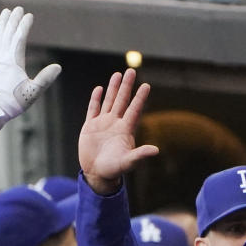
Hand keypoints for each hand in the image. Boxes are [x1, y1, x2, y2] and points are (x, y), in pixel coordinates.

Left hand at [0, 7, 60, 132]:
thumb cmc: (13, 102)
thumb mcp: (33, 92)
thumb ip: (45, 79)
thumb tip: (58, 67)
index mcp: (13, 61)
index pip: (19, 38)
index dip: (24, 25)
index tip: (29, 16)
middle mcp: (2, 57)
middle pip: (8, 33)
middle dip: (13, 20)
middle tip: (18, 9)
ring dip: (2, 24)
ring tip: (5, 13)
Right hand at [78, 68, 158, 194]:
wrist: (97, 174)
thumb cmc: (114, 170)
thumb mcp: (128, 162)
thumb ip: (140, 155)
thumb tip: (156, 150)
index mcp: (125, 130)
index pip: (134, 109)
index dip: (140, 97)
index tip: (146, 85)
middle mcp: (115, 124)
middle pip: (122, 100)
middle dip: (126, 86)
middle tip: (131, 70)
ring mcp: (102, 124)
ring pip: (109, 101)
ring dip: (113, 88)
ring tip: (117, 74)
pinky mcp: (90, 127)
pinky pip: (93, 109)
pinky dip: (96, 99)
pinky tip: (99, 88)